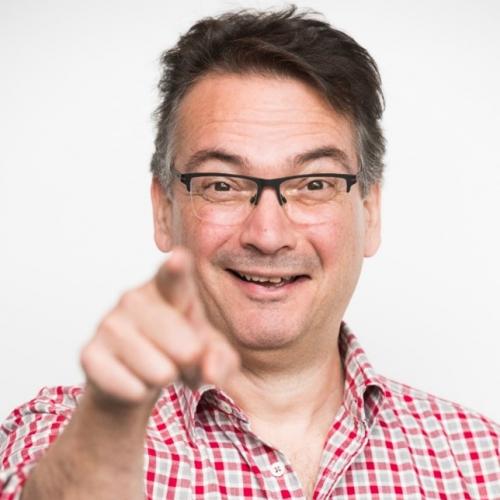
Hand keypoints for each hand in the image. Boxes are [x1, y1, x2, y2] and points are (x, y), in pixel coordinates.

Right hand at [80, 247, 239, 406]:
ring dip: (165, 379)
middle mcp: (135, 298)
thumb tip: (210, 370)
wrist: (132, 378)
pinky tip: (133, 380)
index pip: (174, 275)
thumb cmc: (178, 351)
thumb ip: (222, 359)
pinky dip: (141, 394)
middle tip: (182, 358)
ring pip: (160, 372)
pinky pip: (133, 389)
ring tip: (156, 367)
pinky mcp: (89, 354)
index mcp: (169, 287)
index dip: (176, 269)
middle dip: (191, 363)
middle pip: (185, 345)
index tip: (177, 258)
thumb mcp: (210, 353)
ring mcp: (109, 323)